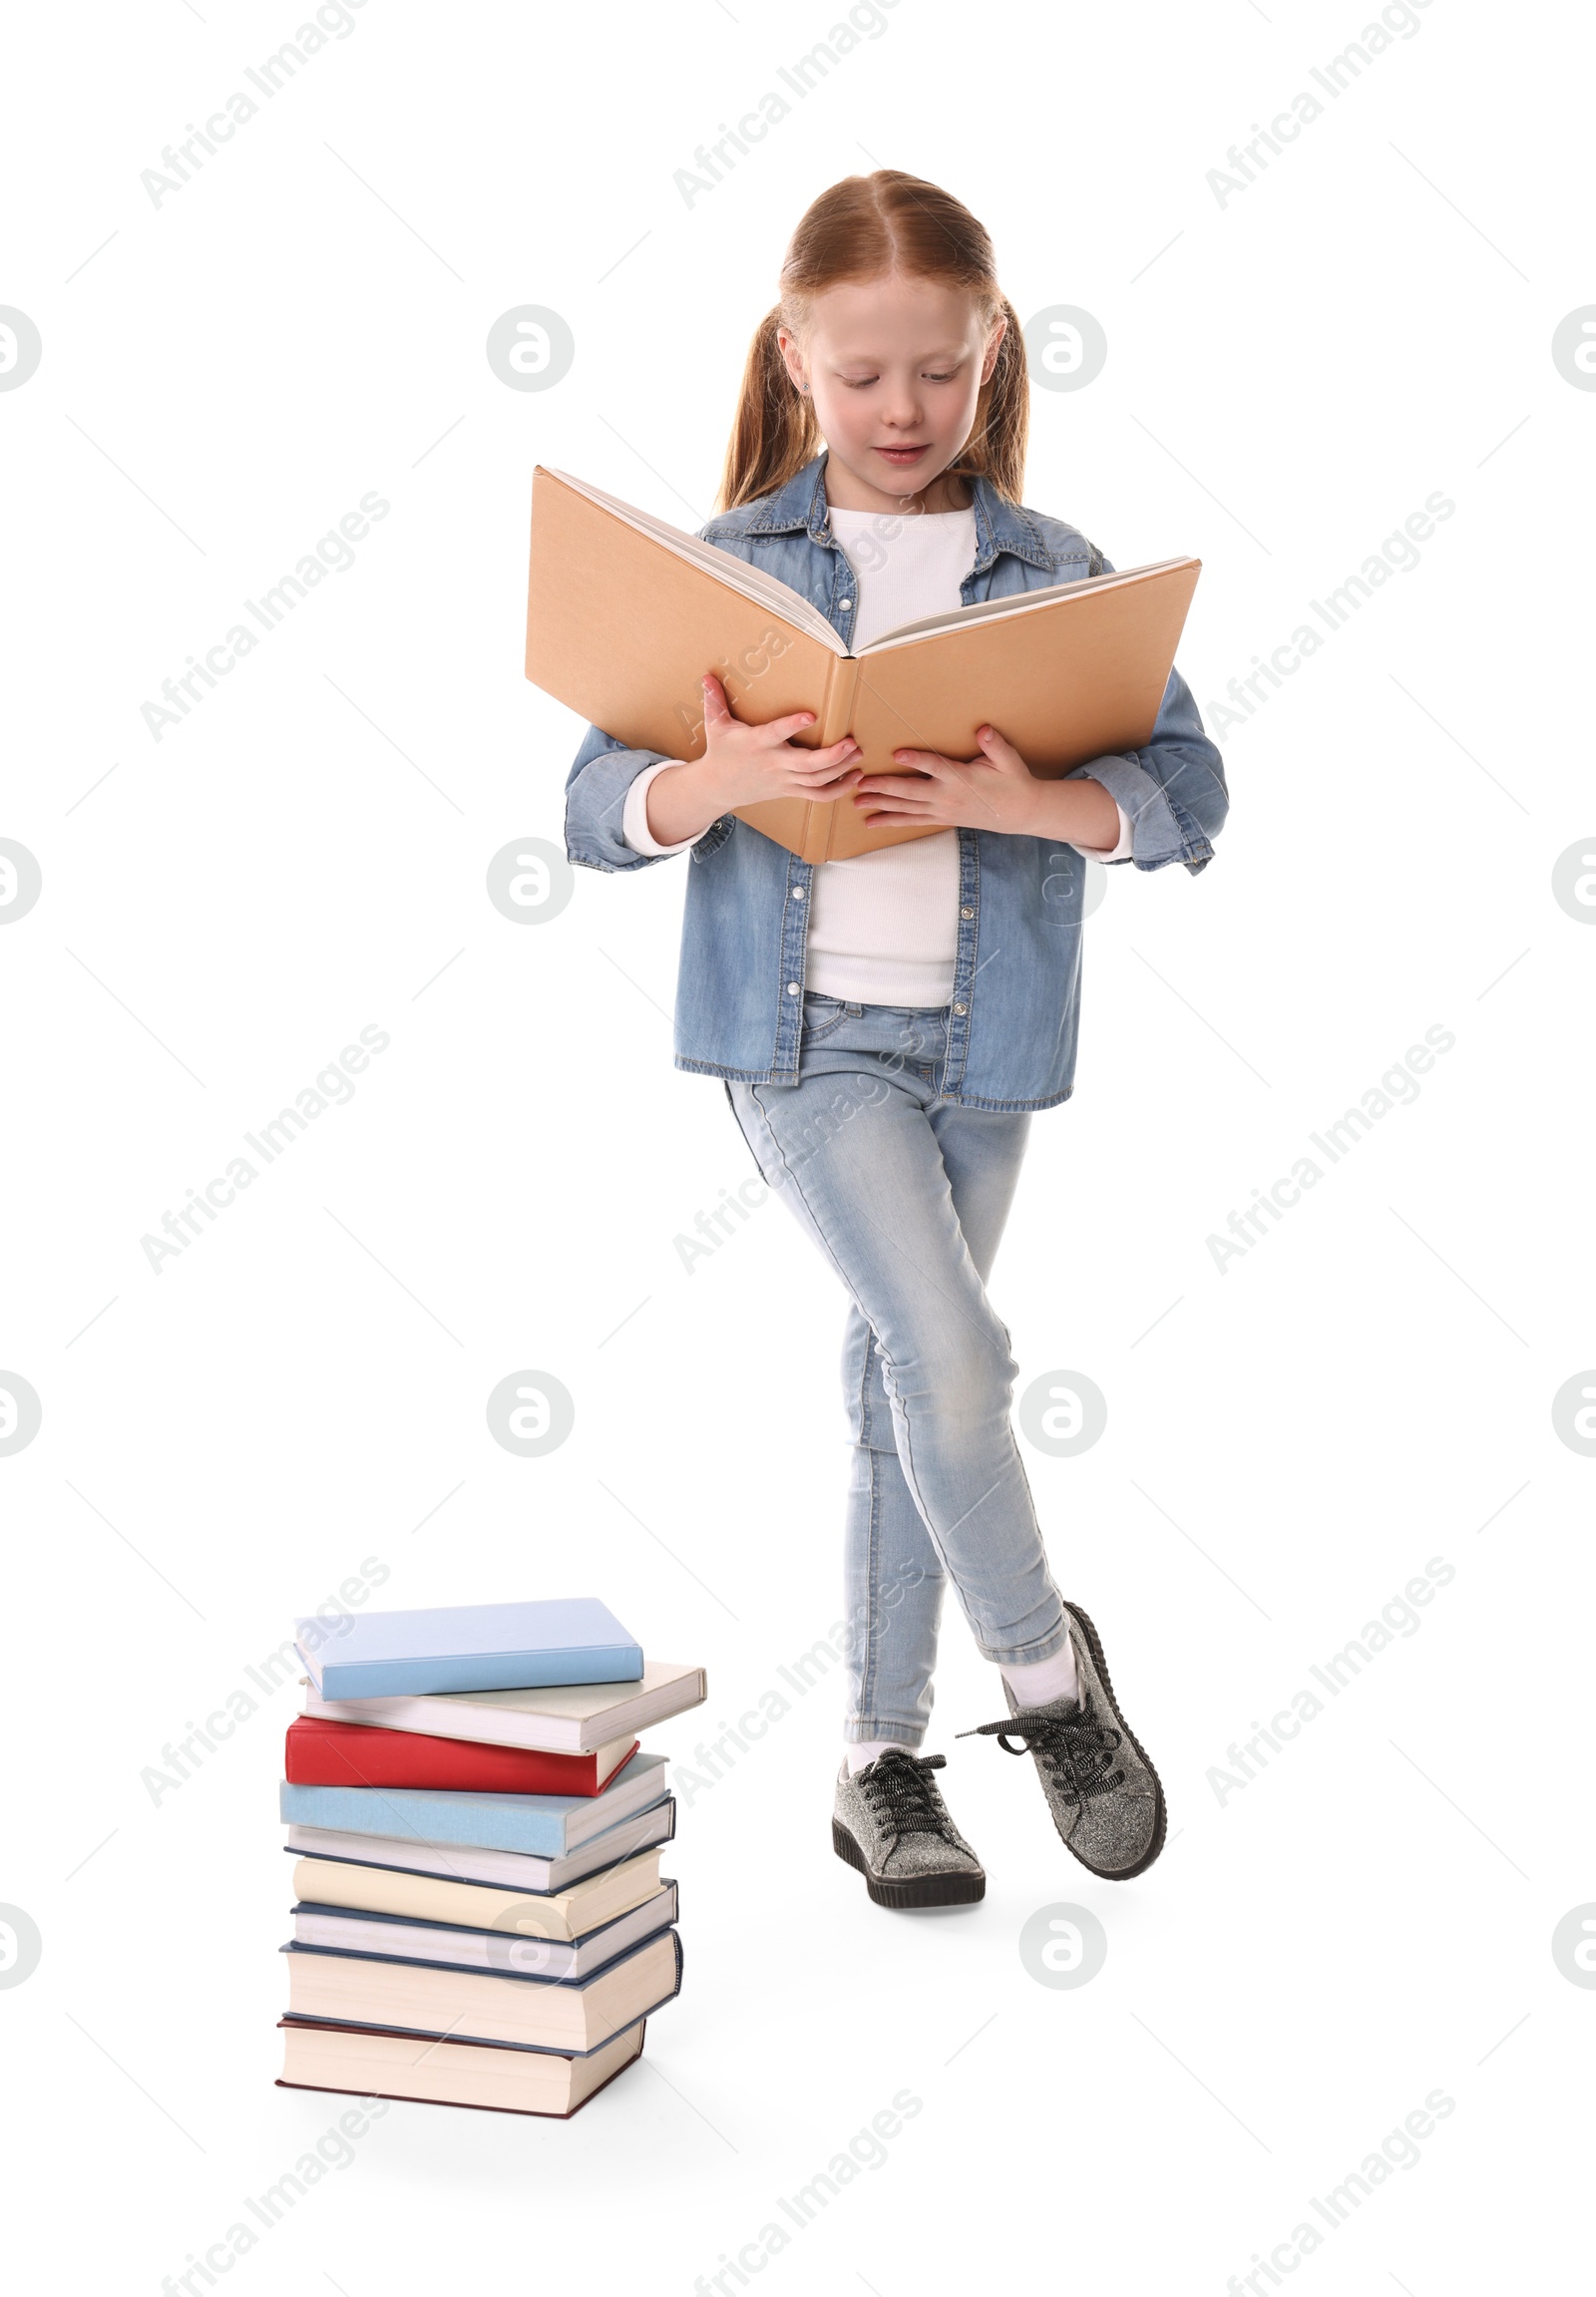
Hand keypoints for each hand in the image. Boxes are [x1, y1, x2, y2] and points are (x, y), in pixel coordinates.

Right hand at [643, 673, 860, 843]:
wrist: (717, 788)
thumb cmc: (720, 753)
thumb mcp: (715, 726)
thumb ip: (714, 701)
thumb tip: (707, 676)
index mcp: (757, 743)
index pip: (776, 734)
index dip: (792, 726)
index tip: (810, 715)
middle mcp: (773, 763)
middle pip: (807, 765)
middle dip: (833, 756)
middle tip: (852, 742)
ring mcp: (783, 780)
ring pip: (817, 781)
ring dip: (840, 770)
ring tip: (858, 755)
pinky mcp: (789, 791)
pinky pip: (817, 796)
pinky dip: (837, 791)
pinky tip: (853, 778)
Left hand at [852, 724, 1048, 833]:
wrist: (1020, 813)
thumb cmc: (1013, 781)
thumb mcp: (1008, 760)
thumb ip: (994, 744)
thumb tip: (983, 730)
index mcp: (961, 778)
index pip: (935, 767)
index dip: (917, 759)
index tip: (897, 753)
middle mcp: (947, 796)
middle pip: (910, 791)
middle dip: (884, 787)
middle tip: (860, 783)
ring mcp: (942, 810)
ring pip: (906, 808)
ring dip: (881, 805)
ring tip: (857, 801)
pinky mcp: (941, 819)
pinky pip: (911, 821)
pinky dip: (891, 821)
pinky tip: (872, 822)